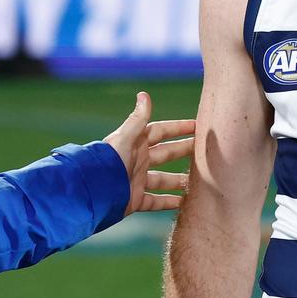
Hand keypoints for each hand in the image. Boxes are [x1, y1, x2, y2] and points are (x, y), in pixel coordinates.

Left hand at [103, 92, 194, 214]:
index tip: (197, 125)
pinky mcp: (134, 200)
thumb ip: (137, 119)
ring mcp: (136, 181)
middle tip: (205, 149)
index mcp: (135, 143)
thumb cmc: (107, 161)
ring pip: (163, 179)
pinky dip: (169, 203)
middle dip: (184, 150)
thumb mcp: (125, 138)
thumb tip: (144, 94)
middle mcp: (137, 161)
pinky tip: (183, 203)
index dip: (178, 127)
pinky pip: (155, 202)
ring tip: (199, 180)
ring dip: (179, 179)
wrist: (92, 190)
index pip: (161, 131)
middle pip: (166, 154)